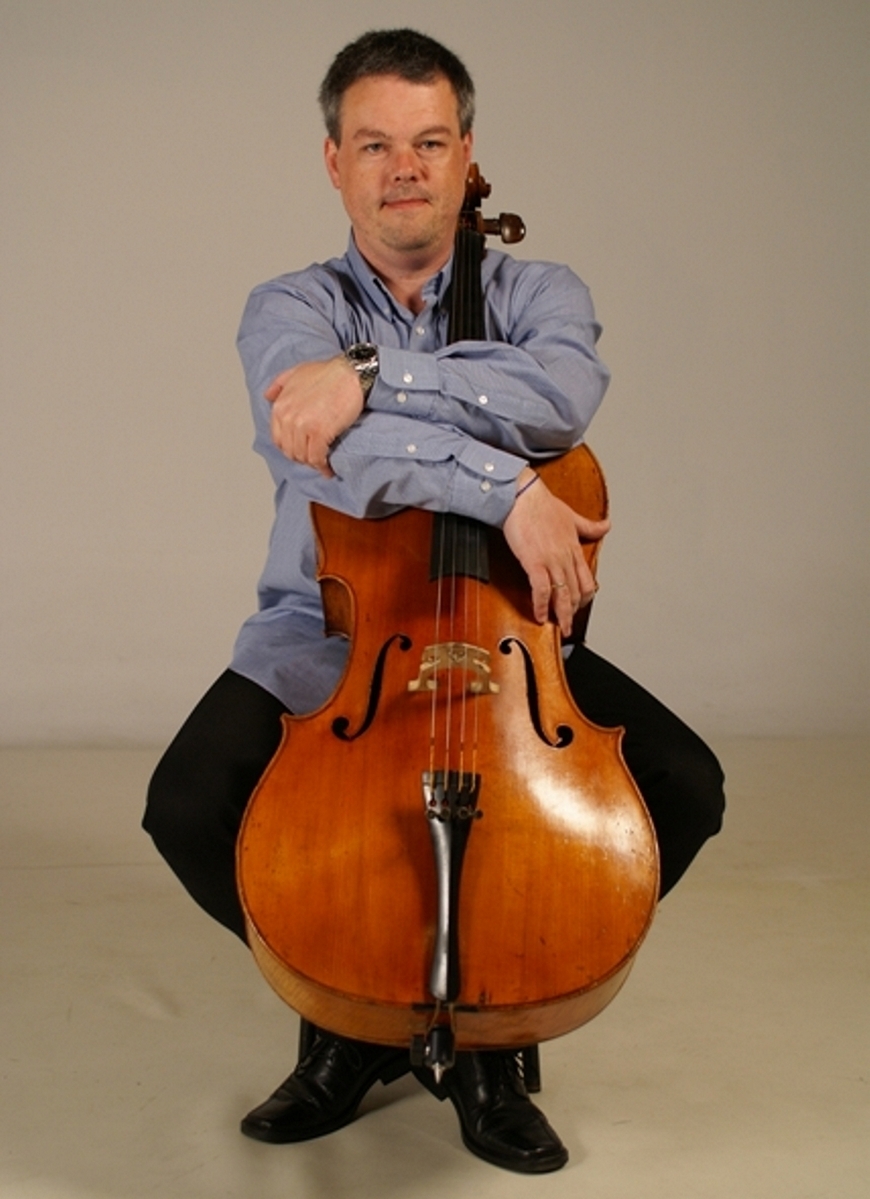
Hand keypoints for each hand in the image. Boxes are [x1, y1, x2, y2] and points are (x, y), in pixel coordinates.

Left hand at [264, 357, 364, 477]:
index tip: (301, 450)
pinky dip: (322, 466)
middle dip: (302, 457)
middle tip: (314, 458)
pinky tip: (327, 469)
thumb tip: (268, 397)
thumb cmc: (328, 373)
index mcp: (280, 406)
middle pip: (290, 451)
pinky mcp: (320, 433)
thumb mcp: (296, 373)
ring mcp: (303, 426)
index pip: (279, 439)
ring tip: (322, 464)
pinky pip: (316, 458)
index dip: (291, 448)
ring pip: (303, 456)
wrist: (351, 373)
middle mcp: (288, 417)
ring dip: (313, 463)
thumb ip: (279, 385)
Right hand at [502, 469, 609, 636]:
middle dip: (573, 612)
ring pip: (562, 595)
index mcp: (574, 548)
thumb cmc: (542, 505)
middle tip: (568, 625)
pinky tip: (540, 615)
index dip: (585, 598)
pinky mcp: (534, 562)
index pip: (587, 580)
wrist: (522, 496)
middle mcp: (565, 557)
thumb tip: (607, 525)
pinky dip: (542, 605)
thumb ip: (590, 526)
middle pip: (575, 592)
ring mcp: (551, 561)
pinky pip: (542, 590)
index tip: (579, 607)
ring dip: (561, 615)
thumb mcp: (572, 516)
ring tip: (559, 628)